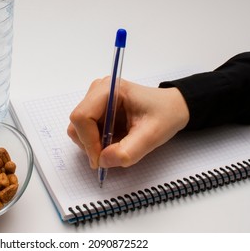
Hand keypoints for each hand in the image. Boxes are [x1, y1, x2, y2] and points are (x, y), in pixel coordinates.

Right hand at [67, 77, 189, 168]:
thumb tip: (101, 161)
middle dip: (90, 144)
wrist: (172, 108)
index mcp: (109, 89)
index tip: (102, 159)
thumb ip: (127, 151)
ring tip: (117, 144)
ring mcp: (95, 100)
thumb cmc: (165, 115)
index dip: (88, 141)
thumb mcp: (152, 136)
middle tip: (112, 153)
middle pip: (77, 124)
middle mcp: (97, 91)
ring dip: (94, 144)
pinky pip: (86, 131)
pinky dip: (97, 142)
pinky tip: (115, 140)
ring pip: (79, 129)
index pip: (82, 116)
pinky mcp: (96, 109)